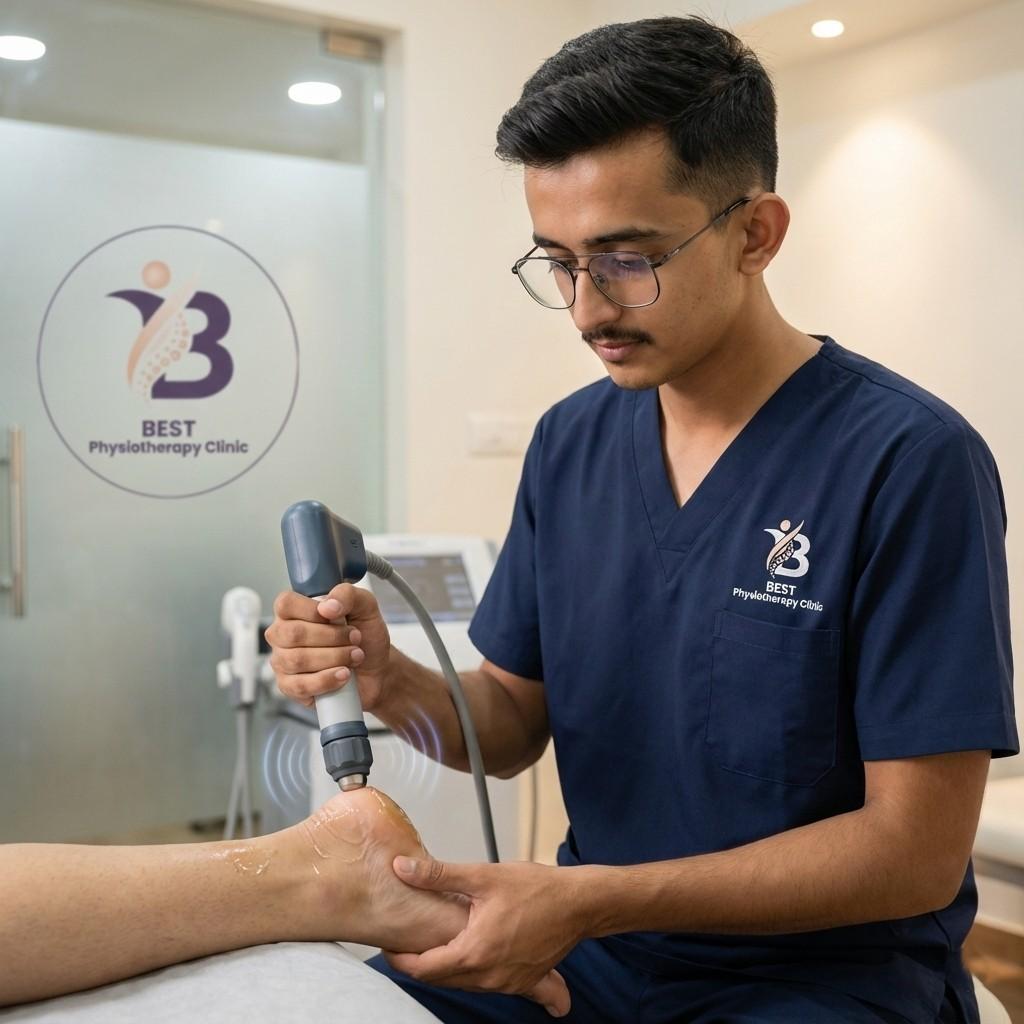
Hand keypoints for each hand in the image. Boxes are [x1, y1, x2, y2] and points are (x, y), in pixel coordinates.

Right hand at [265, 582, 391, 709]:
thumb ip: (347, 595)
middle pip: (293, 634)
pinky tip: (343, 674)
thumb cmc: (365, 636)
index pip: (285, 604)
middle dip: (332, 637)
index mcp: (295, 610)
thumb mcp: (365, 607)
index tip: (337, 616)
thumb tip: (327, 606)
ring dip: (334, 658)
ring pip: (297, 660)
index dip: (312, 611)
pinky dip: (327, 680)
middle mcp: (283, 635)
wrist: (377, 669)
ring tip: (354, 656)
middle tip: (355, 638)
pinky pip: (300, 685)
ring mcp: (283, 661)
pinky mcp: (289, 687)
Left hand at [384, 857, 583, 1017]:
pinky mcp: (521, 982)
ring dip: (446, 965)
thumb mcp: (483, 876)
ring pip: (462, 982)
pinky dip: (471, 968)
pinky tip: (472, 945)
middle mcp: (488, 976)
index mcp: (474, 953)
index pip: (422, 969)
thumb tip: (402, 868)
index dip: (400, 959)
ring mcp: (506, 983)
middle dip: (420, 962)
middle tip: (407, 939)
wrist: (579, 904)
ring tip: (437, 939)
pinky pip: (485, 982)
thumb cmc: (536, 888)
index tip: (388, 945)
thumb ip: (439, 875)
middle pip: (440, 979)